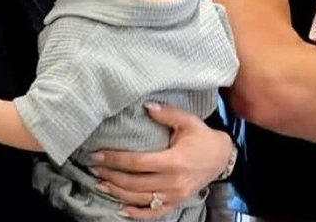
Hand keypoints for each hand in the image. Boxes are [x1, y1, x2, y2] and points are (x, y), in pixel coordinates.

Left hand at [88, 102, 232, 218]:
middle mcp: (172, 182)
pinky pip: (153, 213)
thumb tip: (145, 105)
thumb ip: (167, 113)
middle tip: (93, 168)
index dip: (115, 160)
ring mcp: (174, 195)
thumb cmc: (203, 137)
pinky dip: (136, 213)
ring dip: (117, 193)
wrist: (222, 158)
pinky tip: (120, 209)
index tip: (97, 155)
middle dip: (110, 176)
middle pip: (133, 183)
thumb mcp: (189, 121)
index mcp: (174, 161)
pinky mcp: (176, 202)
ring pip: (139, 199)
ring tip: (100, 184)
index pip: (137, 163)